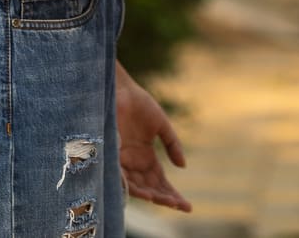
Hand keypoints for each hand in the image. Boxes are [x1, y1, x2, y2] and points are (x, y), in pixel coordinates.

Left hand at [116, 70, 190, 212]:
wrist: (121, 91)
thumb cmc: (139, 104)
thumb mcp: (161, 125)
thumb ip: (172, 144)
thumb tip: (183, 166)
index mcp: (146, 157)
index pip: (160, 181)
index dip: (172, 194)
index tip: (187, 205)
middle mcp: (134, 163)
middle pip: (151, 187)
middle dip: (165, 198)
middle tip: (179, 206)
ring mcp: (122, 160)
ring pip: (137, 186)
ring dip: (151, 195)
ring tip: (164, 202)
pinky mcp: (111, 155)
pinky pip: (121, 176)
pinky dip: (132, 186)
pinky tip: (146, 193)